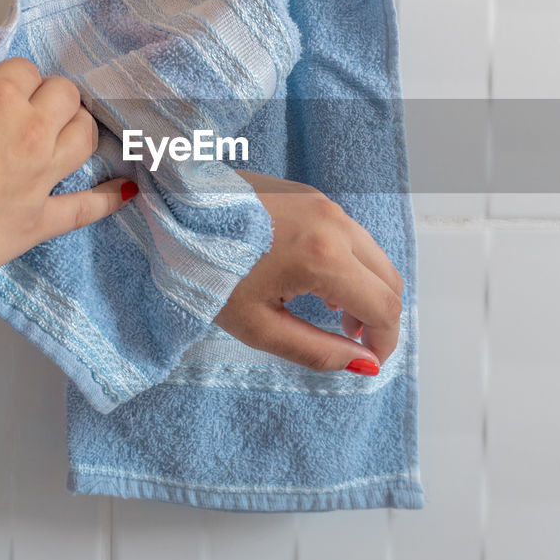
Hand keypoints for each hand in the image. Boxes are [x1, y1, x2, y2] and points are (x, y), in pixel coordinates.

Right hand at [0, 56, 135, 301]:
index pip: (25, 69)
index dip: (11, 79)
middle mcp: (29, 132)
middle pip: (65, 97)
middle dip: (51, 96)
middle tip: (35, 108)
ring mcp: (40, 179)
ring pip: (84, 139)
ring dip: (80, 128)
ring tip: (69, 130)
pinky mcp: (40, 222)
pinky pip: (89, 206)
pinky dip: (110, 196)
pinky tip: (125, 188)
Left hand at [214, 170, 403, 374]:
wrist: (171, 211)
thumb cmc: (204, 269)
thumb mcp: (257, 325)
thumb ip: (317, 350)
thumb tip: (362, 365)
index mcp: (323, 257)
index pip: (384, 306)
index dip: (384, 342)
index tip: (368, 361)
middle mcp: (334, 223)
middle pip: (389, 278)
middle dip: (379, 316)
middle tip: (349, 340)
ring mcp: (324, 203)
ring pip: (372, 254)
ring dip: (364, 288)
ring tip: (329, 312)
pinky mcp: (311, 194)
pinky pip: (349, 234)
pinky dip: (349, 263)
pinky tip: (315, 280)